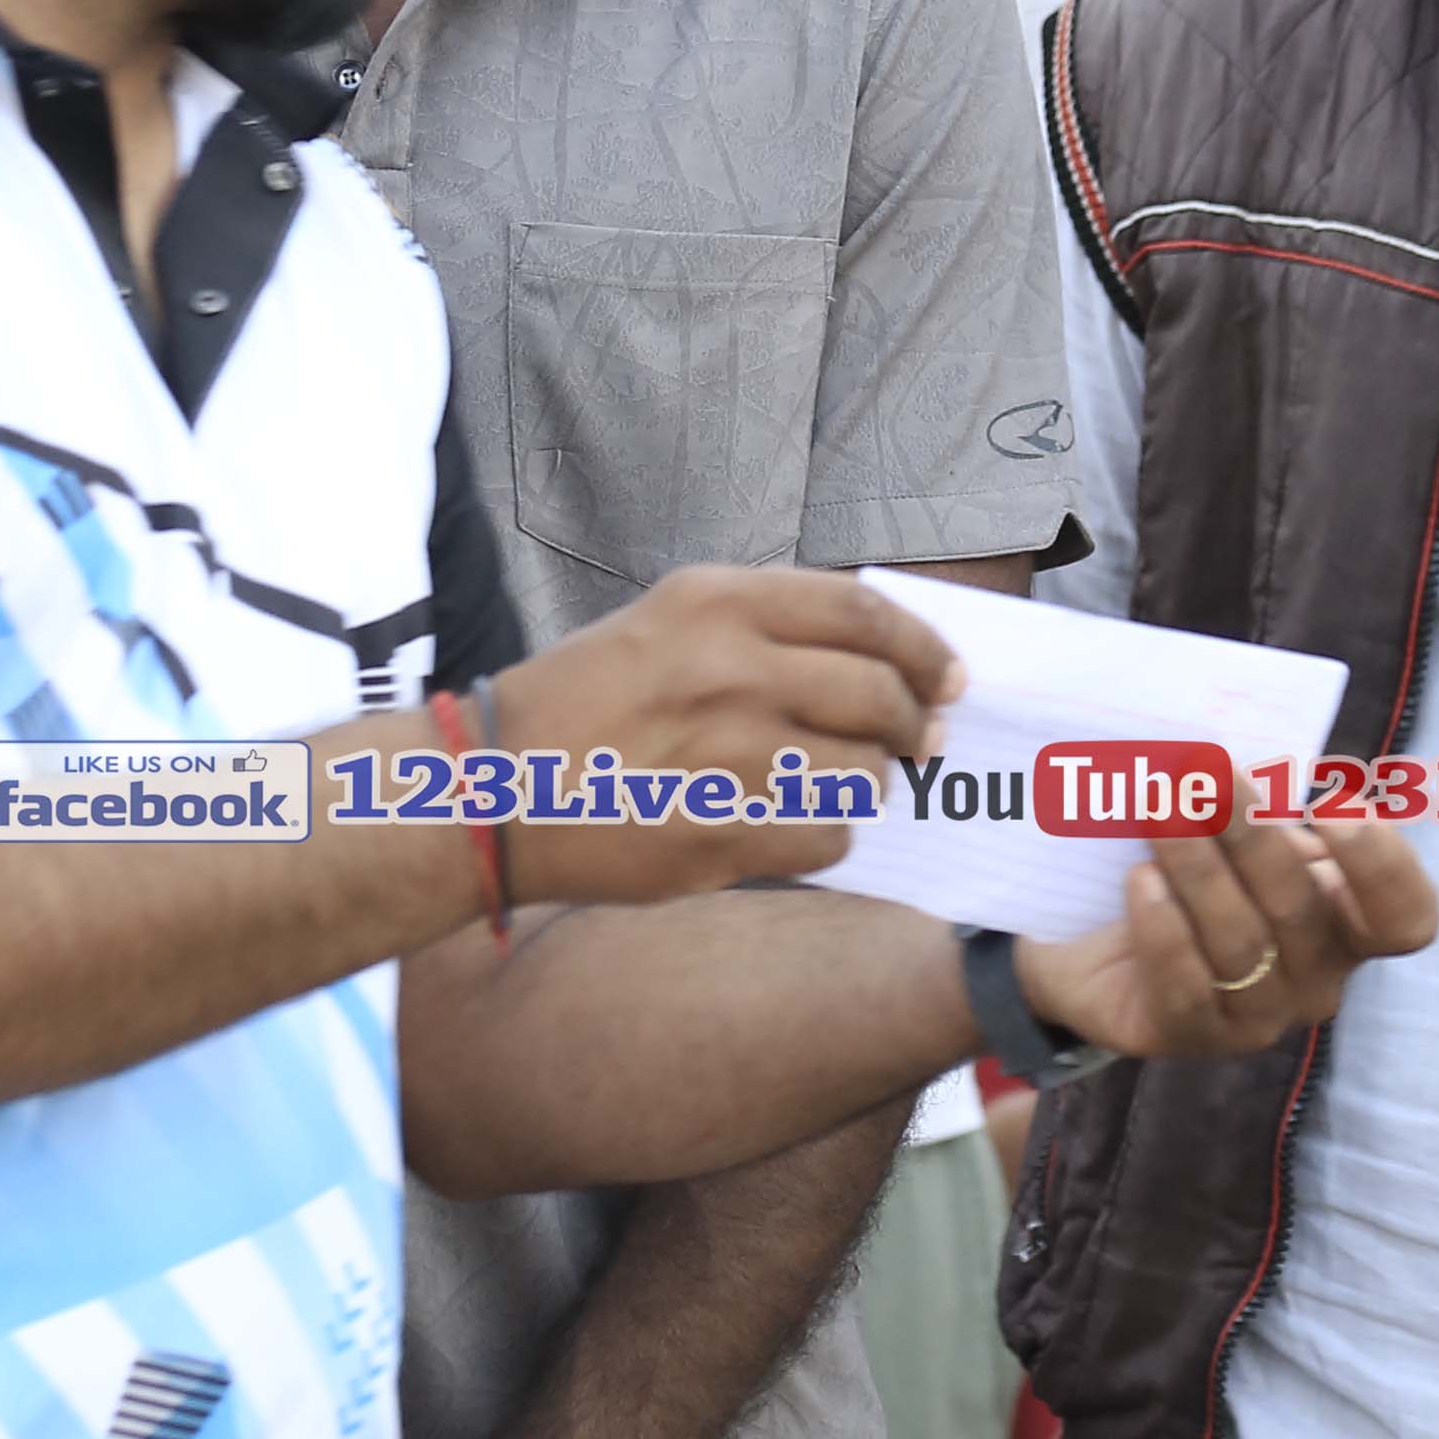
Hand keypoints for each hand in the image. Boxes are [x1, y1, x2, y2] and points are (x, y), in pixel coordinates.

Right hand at [484, 567, 960, 902]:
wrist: (490, 790)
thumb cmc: (581, 704)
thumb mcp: (665, 624)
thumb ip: (764, 628)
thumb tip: (878, 658)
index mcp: (716, 602)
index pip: (866, 612)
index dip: (924, 648)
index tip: (948, 677)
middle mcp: (730, 669)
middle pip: (879, 696)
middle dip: (915, 725)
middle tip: (920, 742)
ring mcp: (729, 755)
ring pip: (861, 773)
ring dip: (866, 784)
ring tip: (835, 783)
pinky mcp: (723, 832)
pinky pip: (828, 836)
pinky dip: (826, 836)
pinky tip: (791, 827)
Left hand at [1015, 798, 1438, 1059]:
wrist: (1097, 940)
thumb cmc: (1191, 871)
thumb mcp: (1237, 830)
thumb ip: (1262, 804)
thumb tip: (1239, 764)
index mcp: (1348, 922)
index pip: (1406, 918)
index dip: (1383, 868)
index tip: (1332, 804)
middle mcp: (1318, 978)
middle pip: (1301, 907)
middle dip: (1251, 832)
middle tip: (1201, 773)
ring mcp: (1261, 1017)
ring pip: (1241, 943)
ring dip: (1197, 867)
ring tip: (1158, 810)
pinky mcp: (1195, 1037)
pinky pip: (1188, 988)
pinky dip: (1165, 929)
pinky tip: (1142, 882)